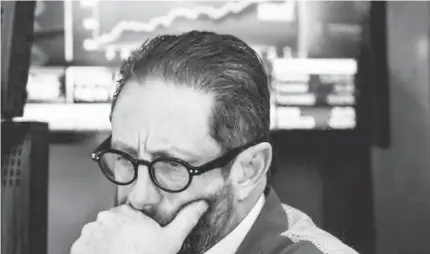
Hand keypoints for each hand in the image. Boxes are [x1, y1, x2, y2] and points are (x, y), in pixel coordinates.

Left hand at [70, 201, 207, 253]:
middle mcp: (104, 218)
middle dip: (120, 235)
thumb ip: (186, 219)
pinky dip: (95, 252)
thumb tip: (201, 204)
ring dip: (106, 243)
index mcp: (126, 212)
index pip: (128, 215)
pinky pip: (86, 247)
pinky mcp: (78, 247)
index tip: (140, 240)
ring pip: (99, 235)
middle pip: (113, 224)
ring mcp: (89, 233)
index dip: (136, 229)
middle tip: (131, 250)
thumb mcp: (171, 240)